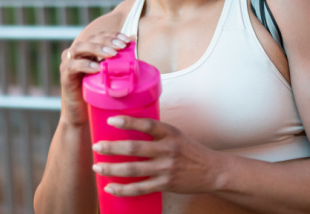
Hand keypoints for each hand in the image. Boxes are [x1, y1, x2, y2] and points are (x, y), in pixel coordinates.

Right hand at [59, 32, 131, 125]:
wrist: (81, 115)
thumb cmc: (96, 94)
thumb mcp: (108, 74)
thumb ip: (116, 59)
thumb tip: (133, 40)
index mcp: (87, 51)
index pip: (100, 36)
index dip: (113, 35)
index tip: (127, 40)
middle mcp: (76, 54)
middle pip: (91, 39)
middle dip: (107, 41)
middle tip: (121, 46)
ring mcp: (68, 64)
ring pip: (80, 48)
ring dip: (97, 49)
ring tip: (112, 54)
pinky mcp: (65, 76)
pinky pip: (73, 66)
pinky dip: (85, 65)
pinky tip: (97, 68)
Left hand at [91, 116, 226, 195]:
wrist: (212, 171)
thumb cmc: (189, 150)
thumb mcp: (174, 134)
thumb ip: (154, 132)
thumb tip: (125, 127)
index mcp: (169, 133)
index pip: (146, 125)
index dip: (128, 122)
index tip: (111, 120)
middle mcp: (167, 150)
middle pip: (134, 149)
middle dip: (112, 148)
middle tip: (97, 147)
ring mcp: (166, 169)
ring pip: (133, 170)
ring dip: (112, 169)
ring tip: (97, 167)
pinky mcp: (165, 184)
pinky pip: (140, 188)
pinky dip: (123, 189)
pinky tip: (110, 187)